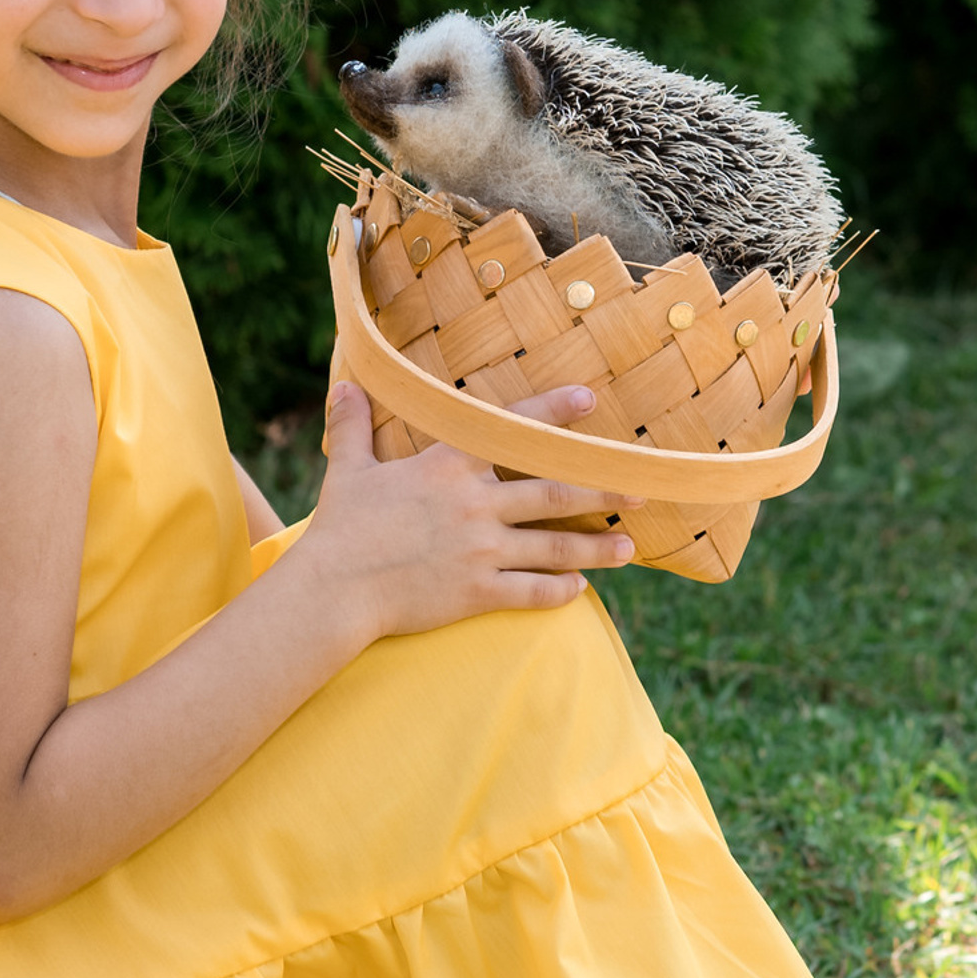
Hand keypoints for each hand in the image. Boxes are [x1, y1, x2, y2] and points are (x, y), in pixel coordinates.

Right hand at [296, 381, 641, 645]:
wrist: (333, 589)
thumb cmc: (340, 528)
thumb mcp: (346, 470)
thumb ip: (352, 427)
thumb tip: (345, 385)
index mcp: (448, 467)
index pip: (512, 430)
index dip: (553, 413)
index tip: (590, 400)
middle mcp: (475, 504)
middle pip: (555, 493)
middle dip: (604, 490)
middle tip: (642, 490)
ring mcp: (481, 550)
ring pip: (555, 547)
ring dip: (597, 548)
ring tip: (628, 549)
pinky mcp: (478, 592)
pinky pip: (531, 591)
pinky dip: (559, 591)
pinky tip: (578, 590)